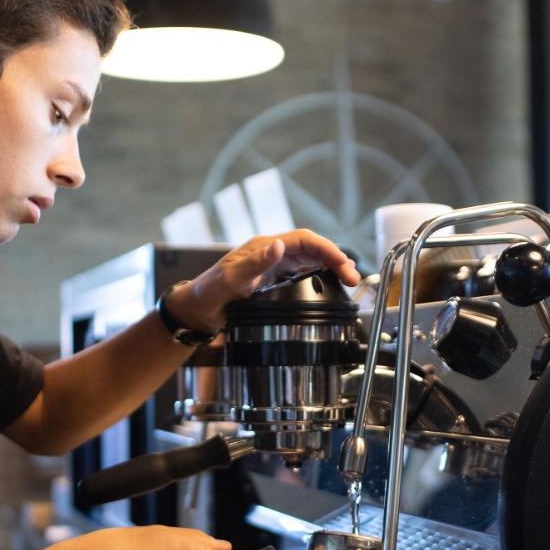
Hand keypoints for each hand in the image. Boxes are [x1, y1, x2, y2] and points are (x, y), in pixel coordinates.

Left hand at [169, 229, 360, 332]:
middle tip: (352, 278)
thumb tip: (280, 246)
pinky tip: (331, 287)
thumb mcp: (229, 279)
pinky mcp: (274, 280)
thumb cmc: (208, 293)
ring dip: (331, 268)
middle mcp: (271, 253)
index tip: (342, 261)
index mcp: (263, 246)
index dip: (325, 248)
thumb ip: (254, 263)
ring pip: (311, 260)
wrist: (196, 310)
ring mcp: (273, 266)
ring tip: (349, 281)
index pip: (303, 239)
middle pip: (311, 249)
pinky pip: (304, 273)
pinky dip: (321, 277)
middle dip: (335, 259)